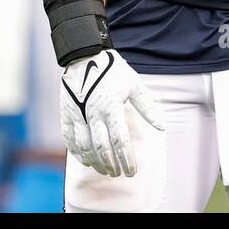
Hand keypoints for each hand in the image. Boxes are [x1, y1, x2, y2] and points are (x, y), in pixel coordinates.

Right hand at [60, 48, 164, 176]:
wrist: (84, 54)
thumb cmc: (112, 69)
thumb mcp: (134, 84)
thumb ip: (148, 107)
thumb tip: (162, 126)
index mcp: (112, 107)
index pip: (120, 141)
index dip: (126, 159)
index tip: (131, 171)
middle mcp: (94, 114)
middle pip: (102, 148)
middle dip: (112, 165)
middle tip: (119, 174)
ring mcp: (78, 114)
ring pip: (85, 147)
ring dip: (95, 162)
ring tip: (105, 170)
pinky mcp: (66, 113)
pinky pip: (69, 139)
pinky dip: (77, 153)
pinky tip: (85, 160)